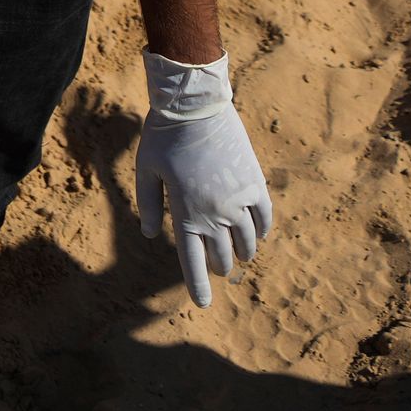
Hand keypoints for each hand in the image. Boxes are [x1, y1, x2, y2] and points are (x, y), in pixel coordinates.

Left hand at [134, 52, 275, 307]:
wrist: (196, 105)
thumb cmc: (163, 136)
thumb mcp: (146, 171)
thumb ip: (148, 205)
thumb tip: (149, 235)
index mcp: (185, 215)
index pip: (194, 264)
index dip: (199, 287)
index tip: (204, 304)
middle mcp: (214, 215)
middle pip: (222, 256)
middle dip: (219, 267)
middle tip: (217, 269)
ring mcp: (238, 201)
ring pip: (247, 241)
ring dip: (242, 252)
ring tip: (238, 255)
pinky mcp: (254, 183)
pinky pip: (264, 217)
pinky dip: (262, 230)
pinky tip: (258, 233)